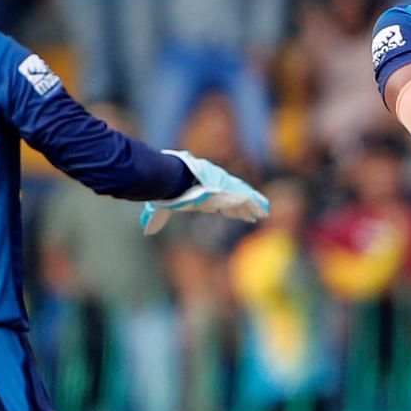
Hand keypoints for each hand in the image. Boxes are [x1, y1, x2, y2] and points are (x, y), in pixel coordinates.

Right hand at [142, 150, 269, 231]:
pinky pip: (247, 199)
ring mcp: (223, 190)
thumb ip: (158, 219)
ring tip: (262, 215)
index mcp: (200, 194)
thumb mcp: (163, 207)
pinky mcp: (229, 191)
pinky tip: (263, 213)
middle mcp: (213, 191)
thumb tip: (147, 231)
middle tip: (251, 217)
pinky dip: (255, 206)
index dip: (223, 208)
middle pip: (231, 201)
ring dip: (252, 208)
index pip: (215, 202)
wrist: (173, 179)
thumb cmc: (168, 191)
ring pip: (242, 200)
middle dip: (241, 209)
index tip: (228, 213)